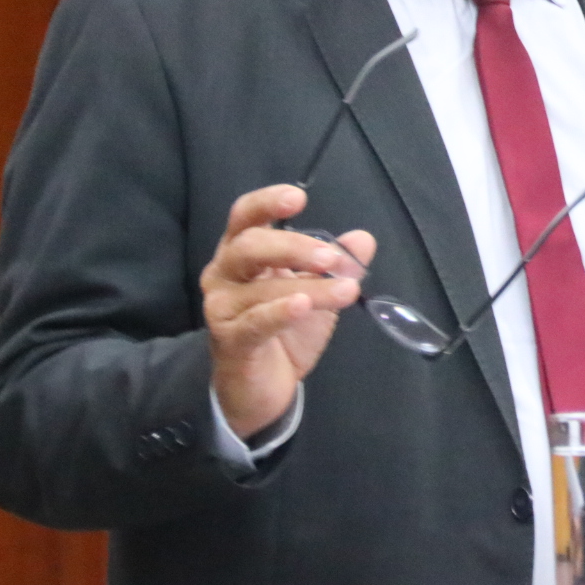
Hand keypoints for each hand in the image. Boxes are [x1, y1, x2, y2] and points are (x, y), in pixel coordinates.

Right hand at [201, 184, 374, 439]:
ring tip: (347, 291)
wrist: (262, 386)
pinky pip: (255, 321)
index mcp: (241, 252)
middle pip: (250, 245)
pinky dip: (281, 311)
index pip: (244, 216)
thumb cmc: (284, 329)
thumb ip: (336, 264)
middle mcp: (223, 273)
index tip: (299, 198)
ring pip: (263, 288)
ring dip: (310, 287)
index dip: (267, 203)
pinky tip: (303, 305)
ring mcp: (221, 307)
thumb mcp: (316, 291)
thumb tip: (363, 239)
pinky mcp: (229, 340)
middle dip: (296, 247)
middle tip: (333, 259)